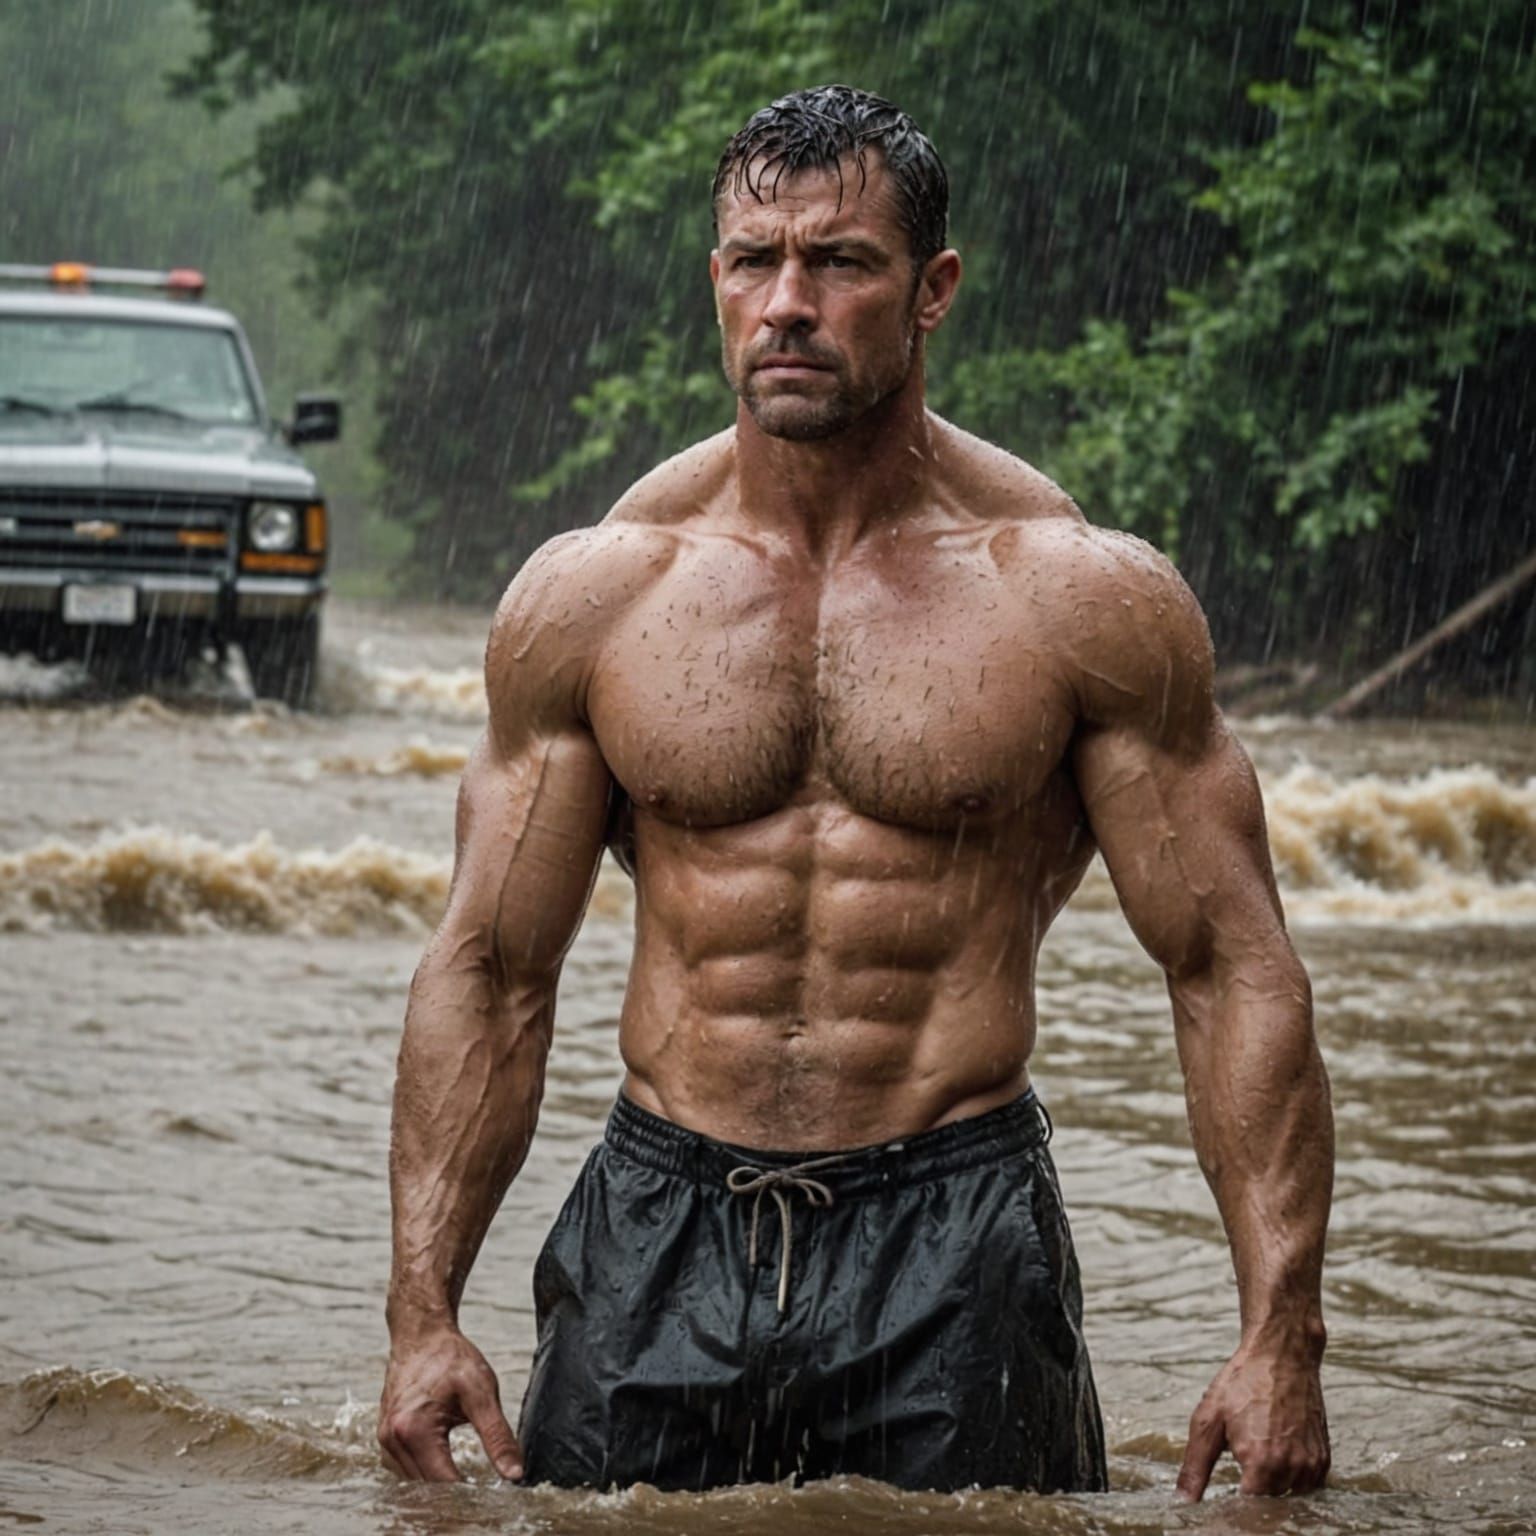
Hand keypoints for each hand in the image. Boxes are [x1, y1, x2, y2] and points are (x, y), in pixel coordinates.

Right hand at [378, 1326, 523, 1481]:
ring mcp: (385, 1440)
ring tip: (466, 1484)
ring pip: (414, 1482)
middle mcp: (392, 1440)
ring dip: (438, 1486)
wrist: (422, 1334)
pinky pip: (405, 1469)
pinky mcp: (386, 1437)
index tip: (492, 1496)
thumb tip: (514, 1474)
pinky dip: (425, 1473)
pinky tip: (444, 1468)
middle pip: (426, 1488)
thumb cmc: (452, 1357)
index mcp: (413, 1430)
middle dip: (455, 1493)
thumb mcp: (483, 1392)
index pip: (444, 1483)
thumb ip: (498, 1436)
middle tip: (483, 1492)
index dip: (469, 1494)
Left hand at [1175, 1341, 1329, 1499]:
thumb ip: (1196, 1465)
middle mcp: (1291, 1467)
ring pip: (1289, 1494)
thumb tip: (1184, 1500)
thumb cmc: (1242, 1382)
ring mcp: (1311, 1464)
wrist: (1283, 1355)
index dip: (1233, 1506)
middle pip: (1268, 1502)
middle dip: (1252, 1488)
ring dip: (1273, 1482)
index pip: (1247, 1509)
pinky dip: (1292, 1475)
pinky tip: (1278, 1450)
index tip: (1225, 1496)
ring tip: (1260, 1447)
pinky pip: (1307, 1484)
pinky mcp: (1323, 1457)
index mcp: (1260, 1462)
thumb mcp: (1208, 1419)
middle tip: (1241, 1456)